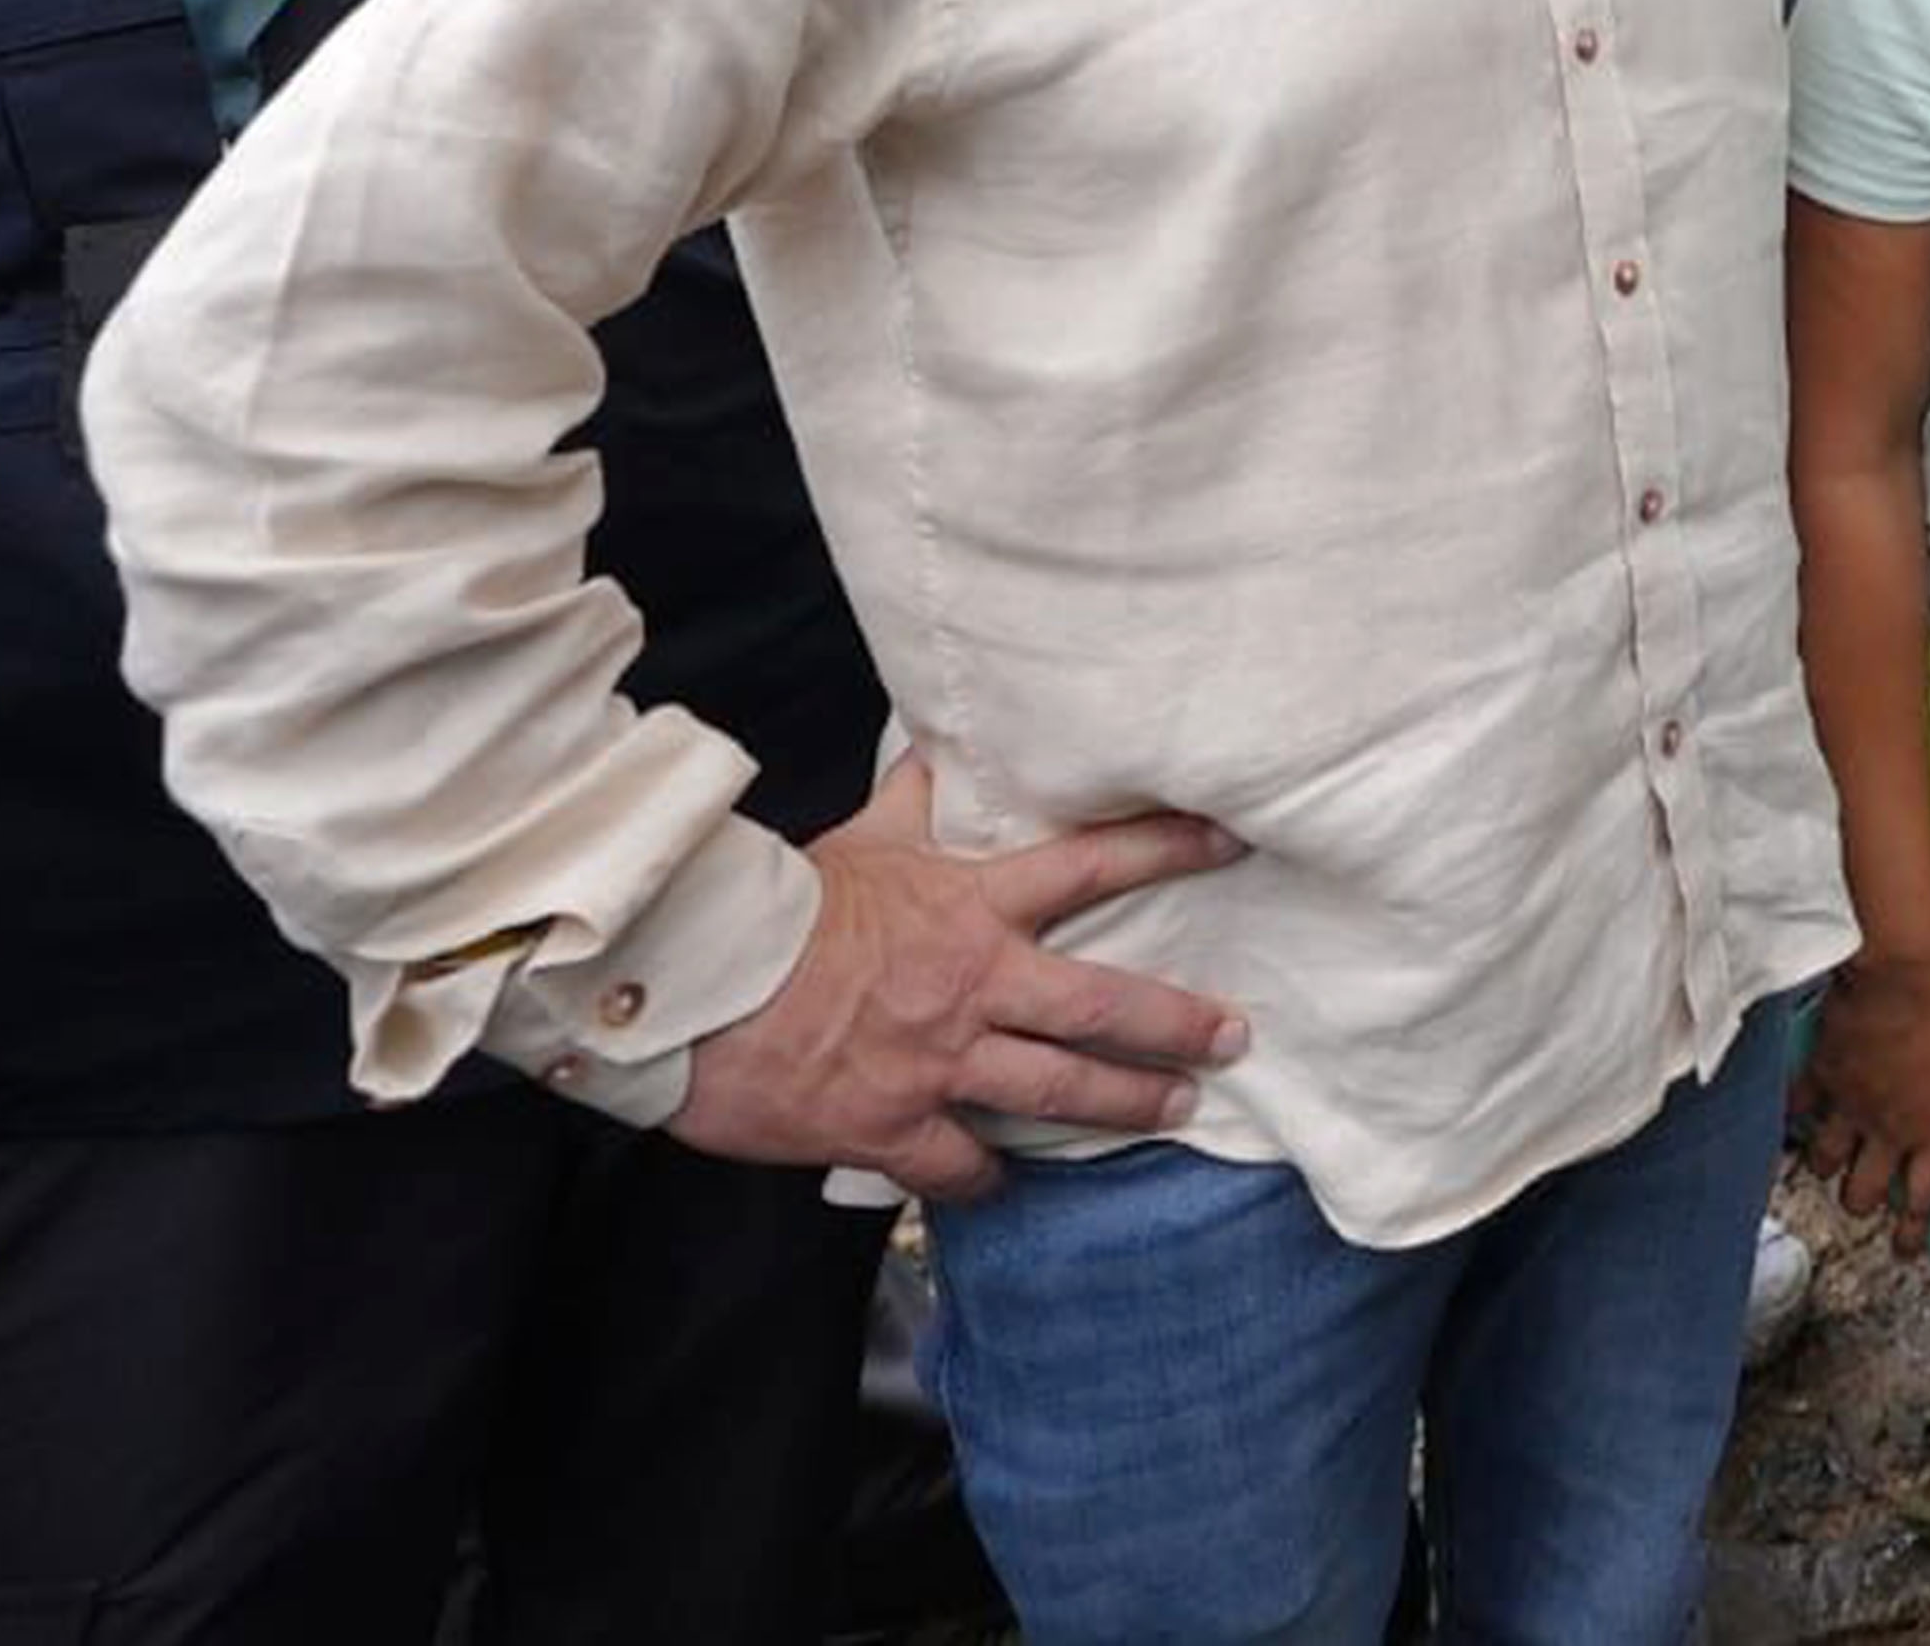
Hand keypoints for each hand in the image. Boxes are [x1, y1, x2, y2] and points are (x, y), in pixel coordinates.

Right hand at [663, 755, 1248, 1202]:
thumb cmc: (777, 908)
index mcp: (970, 908)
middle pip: (1102, 1007)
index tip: (1230, 843)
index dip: (1165, 849)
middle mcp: (972, 985)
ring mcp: (937, 1062)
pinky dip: (986, 1177)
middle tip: (1233, 1037)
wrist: (695, 984)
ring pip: (1057, 1091)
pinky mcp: (891, 1126)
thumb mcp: (857, 841)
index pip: (1090, 867)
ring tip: (1176, 1110)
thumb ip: (911, 804)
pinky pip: (961, 1165)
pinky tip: (1004, 1181)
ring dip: (1125, 1103)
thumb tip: (936, 749)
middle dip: (1178, 1025)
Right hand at [1794, 940, 1929, 1245]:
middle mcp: (1887, 1123)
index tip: (1909, 1245)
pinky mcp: (1820, 1070)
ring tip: (1833, 1159)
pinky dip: (1798, 1112)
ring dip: (1829, 1163)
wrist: (1895, 958)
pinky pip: (1799, 1106)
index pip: (1925, 1197)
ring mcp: (1848, 1100)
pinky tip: (1799, 1111)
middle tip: (1867, 1198)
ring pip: (1825, 1160)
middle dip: (1863, 1202)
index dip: (1915, 1231)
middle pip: (1862, 1193)